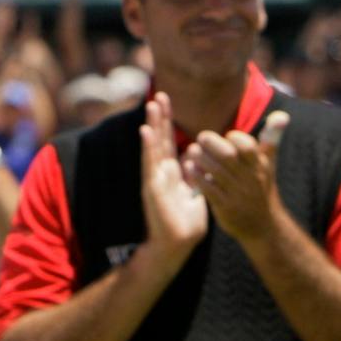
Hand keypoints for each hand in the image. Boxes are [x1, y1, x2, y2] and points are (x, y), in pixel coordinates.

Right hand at [137, 95, 206, 265]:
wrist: (176, 245)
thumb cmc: (185, 223)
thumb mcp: (195, 193)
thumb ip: (195, 174)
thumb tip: (195, 153)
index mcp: (172, 172)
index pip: (170, 141)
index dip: (169, 123)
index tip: (168, 102)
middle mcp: (161, 171)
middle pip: (161, 139)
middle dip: (161, 117)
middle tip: (160, 94)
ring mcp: (155, 178)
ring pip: (154, 146)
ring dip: (153, 125)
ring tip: (151, 105)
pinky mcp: (152, 188)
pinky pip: (149, 163)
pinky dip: (148, 146)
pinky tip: (145, 131)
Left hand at [182, 110, 287, 244]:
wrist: (263, 226)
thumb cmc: (261, 187)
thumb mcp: (268, 164)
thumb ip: (271, 138)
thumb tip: (282, 115)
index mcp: (259, 166)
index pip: (248, 147)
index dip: (236, 138)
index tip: (228, 135)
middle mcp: (249, 179)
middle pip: (228, 156)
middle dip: (211, 143)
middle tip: (201, 137)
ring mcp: (237, 194)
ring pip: (215, 171)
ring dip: (200, 158)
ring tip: (191, 151)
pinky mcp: (225, 208)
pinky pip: (208, 189)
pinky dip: (197, 176)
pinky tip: (190, 168)